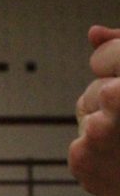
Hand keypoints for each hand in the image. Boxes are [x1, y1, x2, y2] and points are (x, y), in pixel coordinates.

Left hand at [68, 25, 119, 195]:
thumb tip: (93, 32)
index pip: (107, 54)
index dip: (116, 66)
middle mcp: (116, 100)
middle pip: (96, 88)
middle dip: (112, 100)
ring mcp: (97, 134)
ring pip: (86, 113)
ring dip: (103, 125)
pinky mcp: (79, 160)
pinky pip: (79, 141)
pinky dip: (94, 151)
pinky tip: (115, 163)